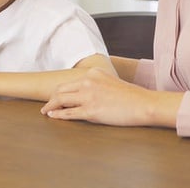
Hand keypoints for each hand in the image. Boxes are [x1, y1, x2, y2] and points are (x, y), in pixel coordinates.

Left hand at [40, 67, 177, 126]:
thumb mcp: (111, 81)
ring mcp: (88, 96)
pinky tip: (52, 116)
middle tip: (46, 105)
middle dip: (51, 98)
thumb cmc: (131, 96)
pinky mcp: (91, 111)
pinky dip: (57, 115)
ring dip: (50, 106)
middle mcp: (87, 82)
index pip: (69, 82)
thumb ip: (97, 84)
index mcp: (92, 74)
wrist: (143, 104)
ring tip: (45, 111)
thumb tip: (85, 92)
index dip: (59, 91)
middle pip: (60, 90)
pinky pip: (68, 113)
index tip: (54, 96)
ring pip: (60, 100)